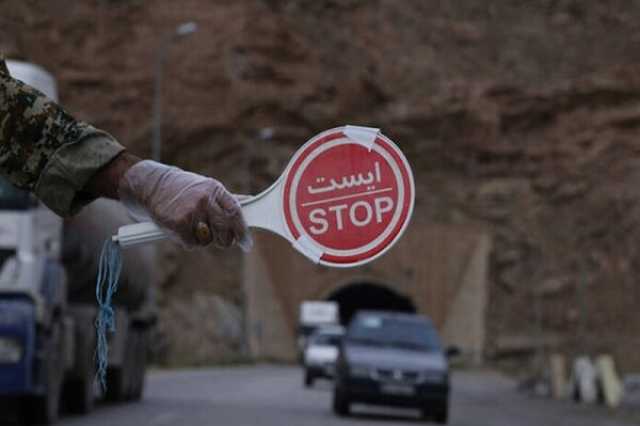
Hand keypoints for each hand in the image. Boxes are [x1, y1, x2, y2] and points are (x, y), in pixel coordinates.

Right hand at [117, 160, 251, 249]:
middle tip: (222, 240)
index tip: (246, 242)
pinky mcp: (177, 223)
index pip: (236, 213)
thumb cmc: (182, 189)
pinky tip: (181, 229)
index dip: (242, 231)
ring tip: (194, 226)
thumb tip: (251, 202)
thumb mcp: (207, 187)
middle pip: (225, 230)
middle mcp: (205, 199)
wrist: (151, 185)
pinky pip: (192, 244)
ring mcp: (191, 212)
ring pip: (208, 240)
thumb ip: (227, 198)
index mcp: (215, 189)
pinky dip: (188, 241)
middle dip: (226, 240)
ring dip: (204, 240)